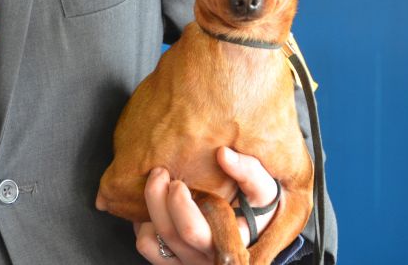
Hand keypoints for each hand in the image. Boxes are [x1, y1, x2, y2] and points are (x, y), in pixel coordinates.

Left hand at [134, 147, 278, 263]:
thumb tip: (223, 154)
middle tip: (160, 173)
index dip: (178, 205)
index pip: (191, 230)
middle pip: (168, 233)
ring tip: (157, 187)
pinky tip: (156, 205)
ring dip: (148, 211)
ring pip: (150, 242)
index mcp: (227, 241)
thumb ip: (249, 170)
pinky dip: (143, 224)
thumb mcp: (264, 188)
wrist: (257, 226)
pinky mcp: (172, 261)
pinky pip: (147, 246)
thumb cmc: (258, 205)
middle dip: (156, 198)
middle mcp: (204, 257)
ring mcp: (186, 262)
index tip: (178, 182)